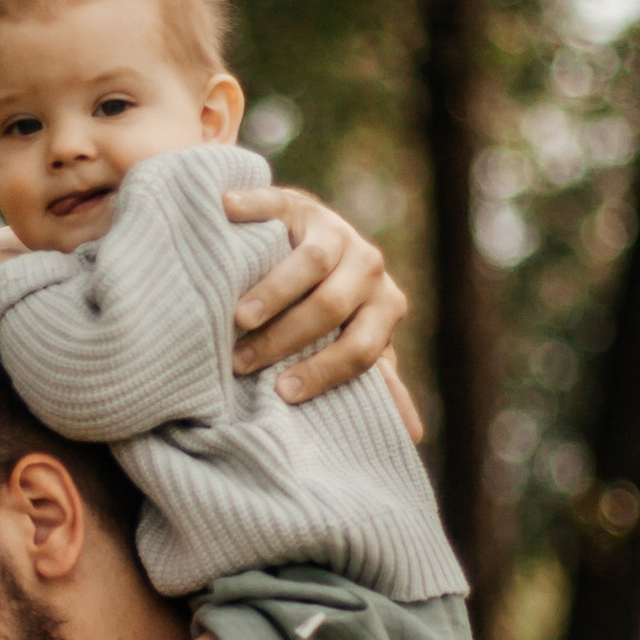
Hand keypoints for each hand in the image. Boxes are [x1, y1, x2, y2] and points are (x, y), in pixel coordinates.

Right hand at [223, 185, 406, 403]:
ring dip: (272, 294)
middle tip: (243, 364)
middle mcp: (368, 264)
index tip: (283, 393)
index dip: (323, 372)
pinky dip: (250, 210)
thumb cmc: (331, 312)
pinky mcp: (298, 203)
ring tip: (238, 318)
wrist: (311, 245)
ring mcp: (333, 229)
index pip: (362, 347)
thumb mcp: (358, 342)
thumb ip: (379, 382)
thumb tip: (414, 436)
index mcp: (386, 305)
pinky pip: (275, 205)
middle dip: (285, 340)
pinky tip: (225, 216)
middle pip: (330, 306)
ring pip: (310, 262)